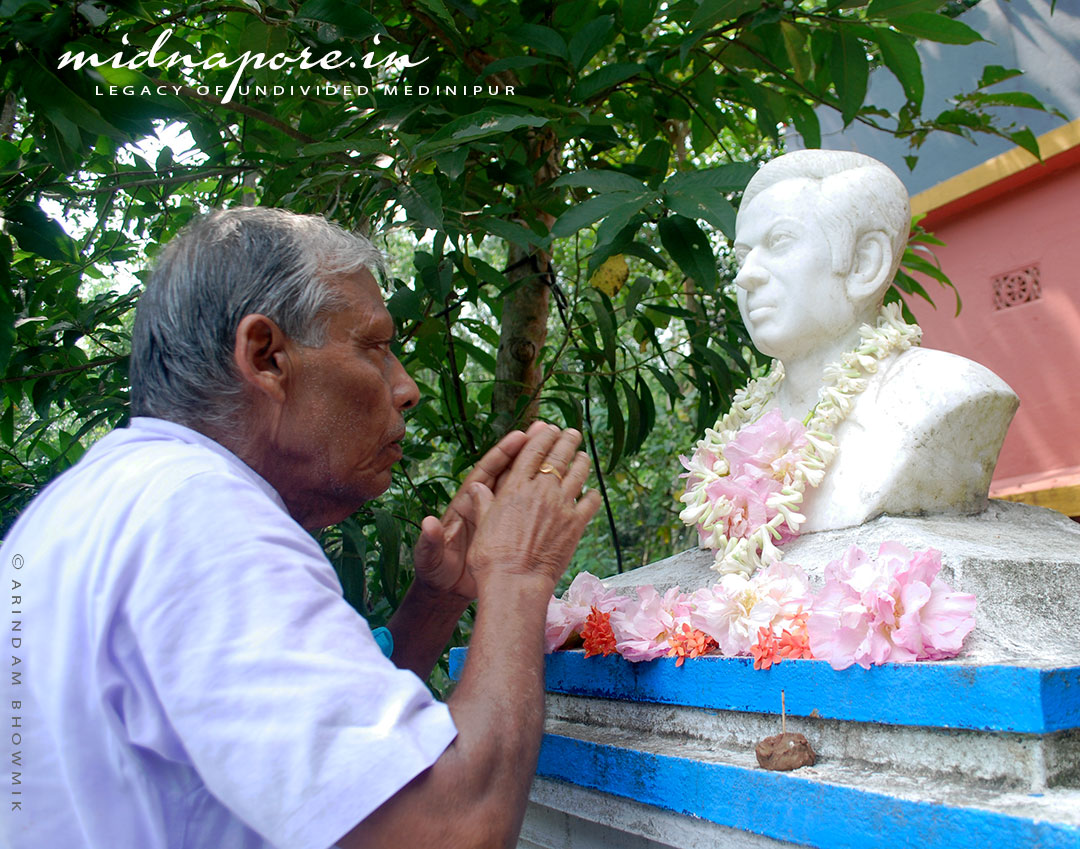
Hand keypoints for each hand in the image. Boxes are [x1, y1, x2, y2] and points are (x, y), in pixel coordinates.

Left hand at [412, 421, 549, 601]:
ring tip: (566, 449)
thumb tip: (430, 524)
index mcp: (465, 504)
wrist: (448, 588)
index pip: (487, 472)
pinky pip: (533, 512)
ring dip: (543, 469)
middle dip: (528, 449)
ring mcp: (501, 517)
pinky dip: (549, 500)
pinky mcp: (513, 532)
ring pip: (525, 488)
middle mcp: (485, 505)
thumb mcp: (431, 557)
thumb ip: (431, 540)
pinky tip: (570, 489)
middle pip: (509, 472)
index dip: (503, 454)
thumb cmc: (437, 570)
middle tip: (549, 429)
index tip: (520, 436)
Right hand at [465, 425, 601, 595]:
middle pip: (559, 457)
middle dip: (566, 441)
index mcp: (515, 487)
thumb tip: (477, 487)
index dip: (541, 437)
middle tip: (572, 433)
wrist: (515, 582)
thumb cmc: (491, 558)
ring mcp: (561, 507)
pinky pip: (590, 503)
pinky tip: (591, 493)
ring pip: (578, 474)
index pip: (532, 451)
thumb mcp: (482, 525)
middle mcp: (541, 491)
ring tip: (583, 456)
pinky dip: (592, 495)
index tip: (548, 428)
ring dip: (582, 461)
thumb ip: (484, 503)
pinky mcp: (576, 525)